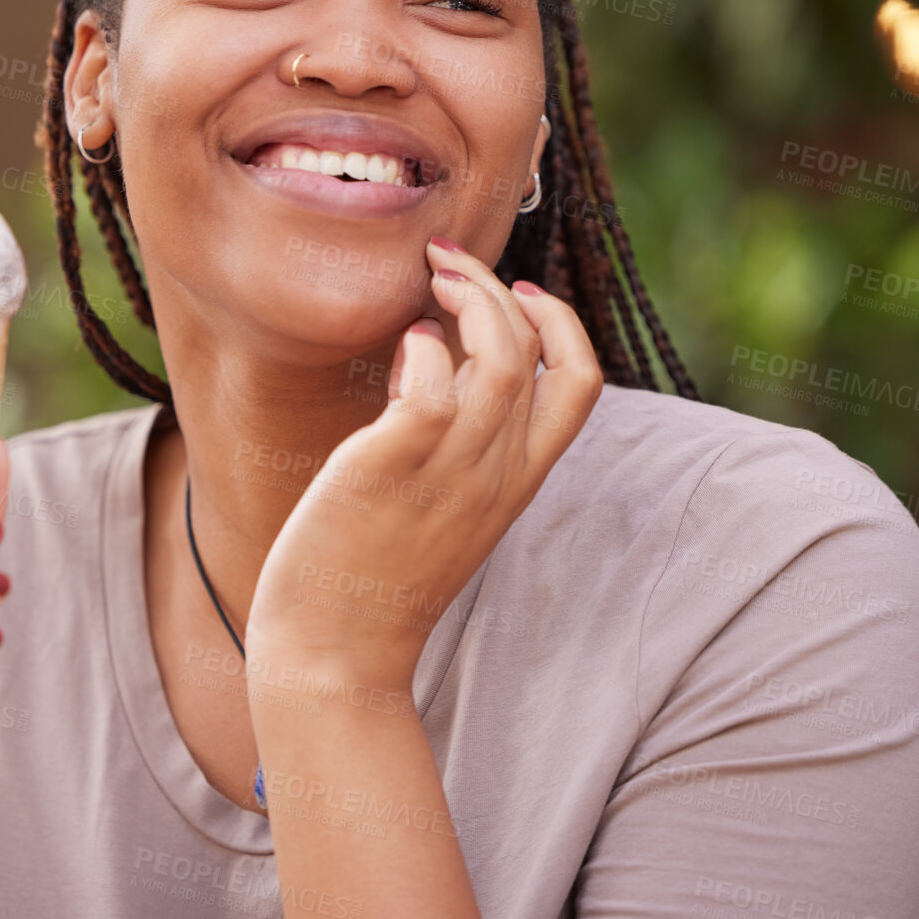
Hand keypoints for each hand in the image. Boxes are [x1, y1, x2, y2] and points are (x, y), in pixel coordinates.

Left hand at [245, 236, 603, 689]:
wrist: (336, 656)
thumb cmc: (376, 575)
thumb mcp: (445, 506)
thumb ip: (458, 442)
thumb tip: (435, 355)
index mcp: (518, 480)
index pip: (582, 382)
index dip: (561, 321)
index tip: (519, 292)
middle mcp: (496, 473)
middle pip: (536, 352)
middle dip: (498, 286)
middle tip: (447, 263)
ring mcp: (450, 471)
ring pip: (499, 357)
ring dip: (469, 298)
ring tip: (430, 282)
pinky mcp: (392, 467)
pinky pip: (433, 385)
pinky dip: (424, 348)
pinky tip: (403, 347)